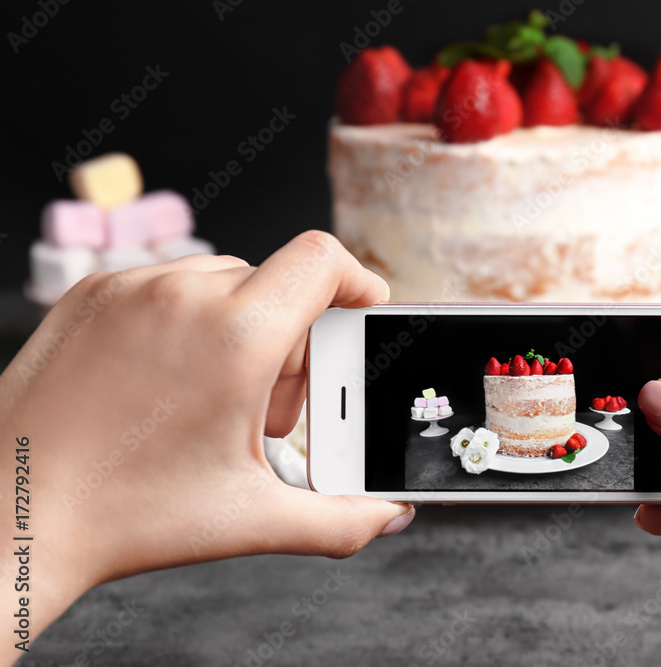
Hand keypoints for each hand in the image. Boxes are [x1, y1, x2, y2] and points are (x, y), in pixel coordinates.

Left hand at [0, 232, 413, 661]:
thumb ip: (340, 519)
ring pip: (224, 283)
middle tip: (268, 409)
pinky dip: (188, 322)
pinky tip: (167, 384)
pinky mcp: (91, 293)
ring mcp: (130, 288)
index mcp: (235, 338)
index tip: (362, 314)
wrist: (9, 514)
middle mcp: (183, 294)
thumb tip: (390, 515)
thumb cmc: (124, 515)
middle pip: (278, 285)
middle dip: (292, 342)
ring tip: (213, 401)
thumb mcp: (250, 519)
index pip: (324, 261)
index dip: (358, 282)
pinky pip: (168, 285)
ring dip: (242, 329)